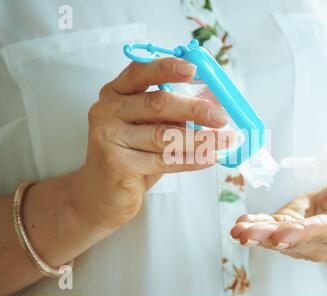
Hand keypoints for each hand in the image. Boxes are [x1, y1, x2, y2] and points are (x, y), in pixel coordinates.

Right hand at [71, 58, 231, 228]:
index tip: (194, 69)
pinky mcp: (116, 164)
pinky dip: (191, 160)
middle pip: (157, 103)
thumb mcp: (150, 128)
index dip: (167, 68)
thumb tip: (215, 104)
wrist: (101, 196)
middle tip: (222, 117)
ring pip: (164, 135)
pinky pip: (164, 160)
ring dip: (200, 139)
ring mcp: (108, 137)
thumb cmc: (132, 157)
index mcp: (115, 94)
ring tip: (226, 141)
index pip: (141, 72)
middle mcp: (107, 111)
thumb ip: (173, 114)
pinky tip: (210, 158)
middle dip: (195, 109)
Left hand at [230, 171, 326, 262]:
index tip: (282, 235)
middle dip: (268, 238)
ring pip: (276, 238)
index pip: (319, 233)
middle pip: (291, 241)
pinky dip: (254, 227)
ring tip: (238, 230)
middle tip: (247, 235)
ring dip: (256, 235)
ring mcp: (298, 238)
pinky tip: (240, 225)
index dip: (300, 234)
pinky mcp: (285, 229)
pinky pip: (269, 230)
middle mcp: (317, 241)